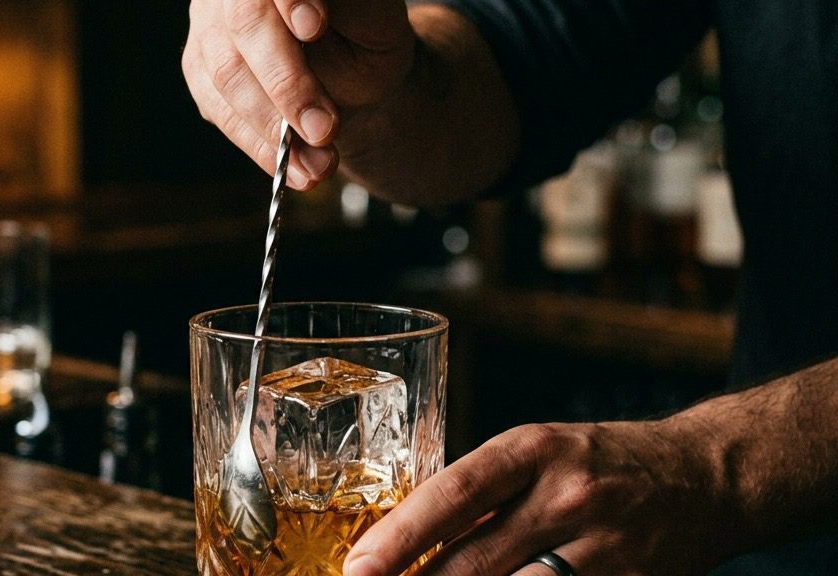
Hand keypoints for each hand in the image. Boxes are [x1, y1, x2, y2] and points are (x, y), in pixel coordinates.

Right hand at [181, 0, 414, 189]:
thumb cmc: (365, 40)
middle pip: (245, 24)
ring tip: (318, 164)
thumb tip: (315, 16)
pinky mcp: (201, 71)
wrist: (350, 76)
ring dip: (275, 127)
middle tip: (324, 128)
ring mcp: (211, 27)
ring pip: (228, 75)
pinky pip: (221, 112)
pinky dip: (259, 146)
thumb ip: (352, 10)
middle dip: (287, 83)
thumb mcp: (376, 22)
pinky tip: (294, 170)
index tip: (314, 27)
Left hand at [344, 422, 736, 575]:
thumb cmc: (600, 462)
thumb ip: (482, 498)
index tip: (358, 567)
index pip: (455, 493)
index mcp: (535, 450)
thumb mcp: (537, 454)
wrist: (703, 476)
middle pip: (477, 563)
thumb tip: (410, 543)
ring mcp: (606, 551)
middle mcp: (569, 496)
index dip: (401, 536)